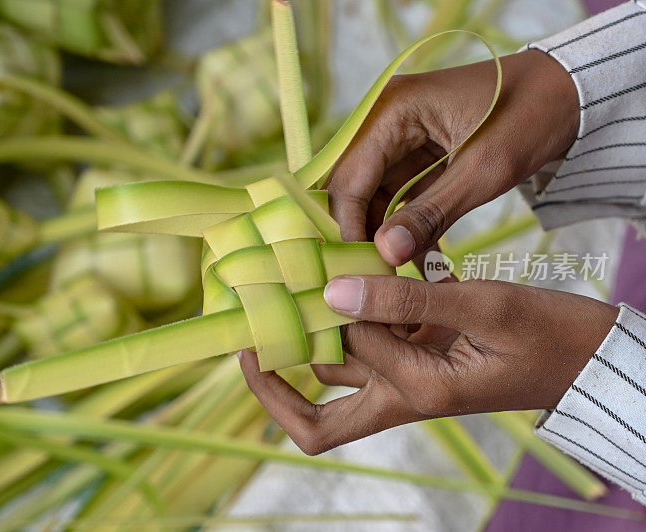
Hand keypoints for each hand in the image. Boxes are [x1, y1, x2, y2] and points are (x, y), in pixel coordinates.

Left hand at [237, 275, 616, 454]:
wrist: (590, 356)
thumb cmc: (550, 337)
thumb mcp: (482, 307)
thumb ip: (407, 299)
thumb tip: (333, 291)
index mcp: (417, 392)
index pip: (347, 346)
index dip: (328, 306)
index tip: (305, 264)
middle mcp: (402, 392)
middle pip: (318, 418)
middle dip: (275, 386)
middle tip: (245, 340)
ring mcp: (407, 377)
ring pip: (340, 365)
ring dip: (314, 332)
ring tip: (290, 281)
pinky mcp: (418, 357)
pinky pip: (369, 342)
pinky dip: (355, 314)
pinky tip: (352, 271)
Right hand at [326, 50, 579, 264]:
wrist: (568, 94)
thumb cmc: (531, 115)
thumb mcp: (484, 170)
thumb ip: (431, 214)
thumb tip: (385, 253)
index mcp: (391, 110)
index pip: (348, 179)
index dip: (346, 228)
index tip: (357, 272)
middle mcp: (382, 122)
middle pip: (351, 189)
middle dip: (360, 235)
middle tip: (373, 280)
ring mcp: (396, 141)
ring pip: (370, 200)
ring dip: (384, 239)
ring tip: (400, 279)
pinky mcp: (412, 159)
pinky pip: (396, 201)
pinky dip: (406, 231)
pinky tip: (423, 264)